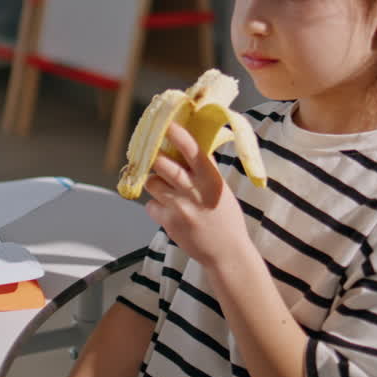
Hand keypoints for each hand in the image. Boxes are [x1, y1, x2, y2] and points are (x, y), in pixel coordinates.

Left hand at [142, 122, 249, 267]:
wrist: (226, 252)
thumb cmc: (225, 217)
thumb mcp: (221, 189)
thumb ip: (205, 169)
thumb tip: (189, 145)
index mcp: (211, 179)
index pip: (192, 150)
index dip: (177, 135)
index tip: (167, 123)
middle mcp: (193, 190)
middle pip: (162, 164)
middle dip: (155, 157)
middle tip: (156, 156)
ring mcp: (179, 207)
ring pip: (152, 182)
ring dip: (155, 182)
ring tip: (166, 188)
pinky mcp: (168, 222)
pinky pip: (150, 204)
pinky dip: (156, 205)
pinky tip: (168, 210)